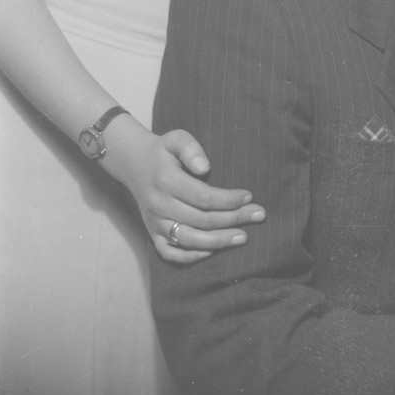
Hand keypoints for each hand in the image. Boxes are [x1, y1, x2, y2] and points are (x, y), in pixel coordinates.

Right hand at [101, 118, 266, 263]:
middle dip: (234, 219)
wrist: (135, 164)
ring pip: (190, 239)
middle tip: (259, 215)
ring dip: (219, 241)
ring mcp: (155, 222)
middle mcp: (159, 205)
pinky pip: (170, 253)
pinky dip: (191, 256)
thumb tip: (205, 167)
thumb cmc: (163, 151)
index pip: (203, 197)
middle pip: (202, 220)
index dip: (228, 200)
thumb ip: (191, 149)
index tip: (249, 196)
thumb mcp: (176, 138)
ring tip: (243, 237)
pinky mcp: (152, 234)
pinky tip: (212, 251)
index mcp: (166, 181)